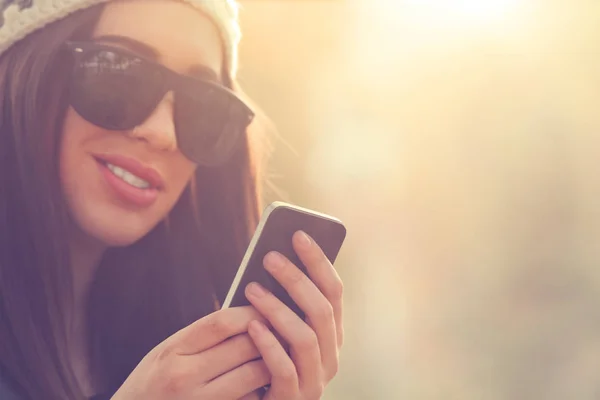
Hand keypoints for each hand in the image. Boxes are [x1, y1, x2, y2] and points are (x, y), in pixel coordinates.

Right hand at [111, 307, 270, 399]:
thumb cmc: (151, 385)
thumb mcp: (166, 352)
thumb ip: (200, 335)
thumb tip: (245, 314)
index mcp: (173, 350)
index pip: (222, 322)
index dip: (251, 311)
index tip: (265, 307)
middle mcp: (185, 376)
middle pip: (244, 345)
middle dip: (269, 334)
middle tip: (283, 328)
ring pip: (255, 373)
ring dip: (272, 362)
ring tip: (280, 354)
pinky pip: (250, 399)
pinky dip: (261, 389)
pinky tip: (263, 384)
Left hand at [244, 230, 343, 399]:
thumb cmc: (264, 357)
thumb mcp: (278, 327)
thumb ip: (283, 302)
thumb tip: (272, 258)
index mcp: (330, 333)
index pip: (334, 291)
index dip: (318, 261)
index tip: (299, 234)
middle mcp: (330, 355)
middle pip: (322, 310)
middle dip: (297, 279)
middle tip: (269, 257)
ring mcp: (315, 379)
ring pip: (306, 337)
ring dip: (278, 309)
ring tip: (252, 288)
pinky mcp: (293, 399)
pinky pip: (285, 369)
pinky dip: (269, 344)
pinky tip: (251, 325)